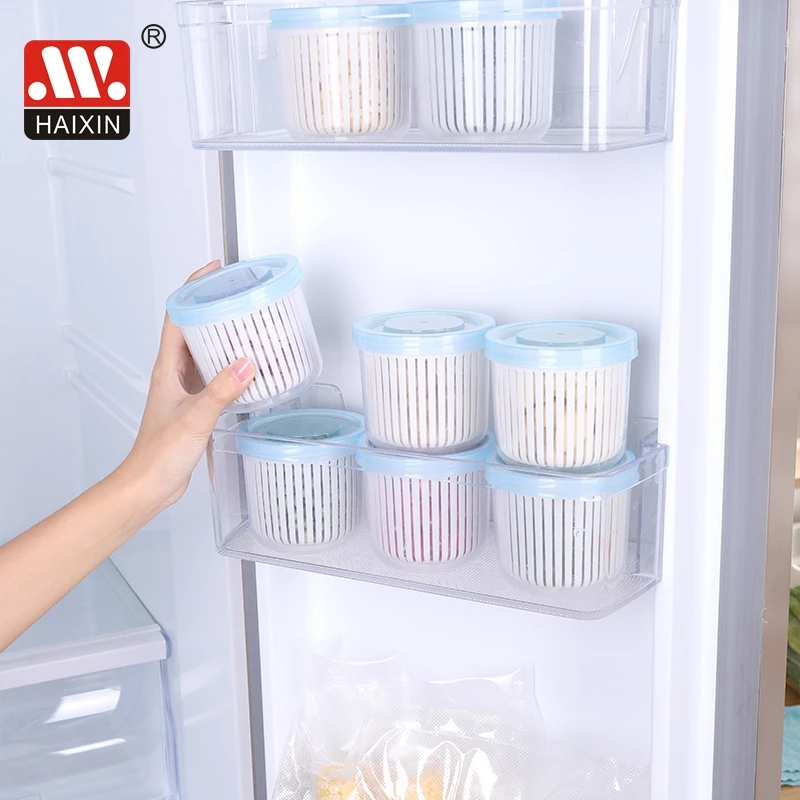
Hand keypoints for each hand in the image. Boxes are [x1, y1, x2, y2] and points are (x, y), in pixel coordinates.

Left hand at [117, 260, 254, 514]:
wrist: (148, 484)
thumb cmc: (158, 455)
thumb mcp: (195, 417)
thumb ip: (222, 389)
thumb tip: (247, 363)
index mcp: (167, 367)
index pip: (177, 314)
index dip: (194, 287)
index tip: (215, 271)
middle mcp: (174, 373)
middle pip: (193, 326)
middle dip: (214, 306)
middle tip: (239, 295)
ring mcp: (184, 388)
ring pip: (205, 350)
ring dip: (224, 335)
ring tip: (250, 326)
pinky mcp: (195, 404)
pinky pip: (215, 373)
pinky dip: (231, 365)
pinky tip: (249, 370)